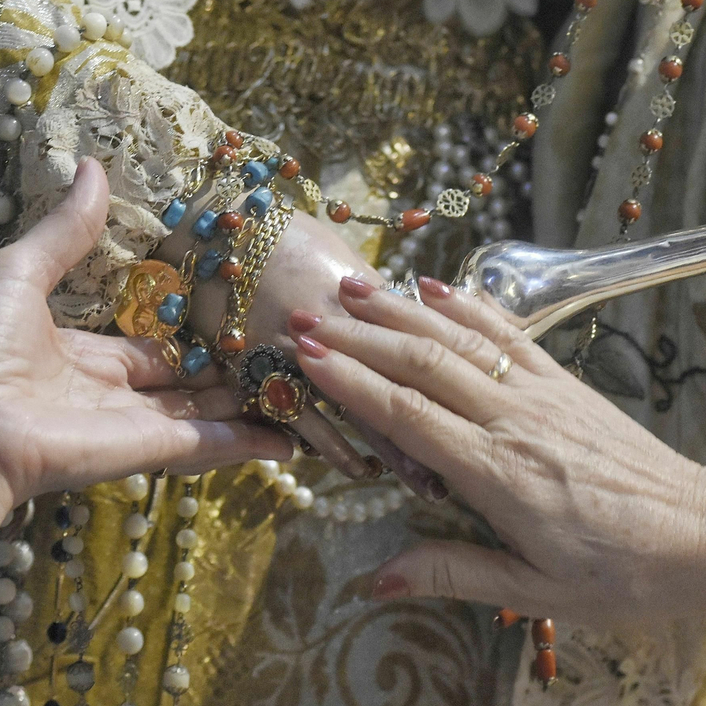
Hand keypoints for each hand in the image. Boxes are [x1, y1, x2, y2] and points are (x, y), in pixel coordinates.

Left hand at [0, 160, 292, 651]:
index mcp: (81, 355)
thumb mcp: (17, 273)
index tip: (230, 318)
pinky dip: (250, 444)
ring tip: (303, 390)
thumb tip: (94, 166)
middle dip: (228, 374)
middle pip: (185, 383)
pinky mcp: (151, 449)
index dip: (187, 336)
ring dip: (249, 406)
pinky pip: (211, 444)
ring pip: (207, 414)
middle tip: (280, 351)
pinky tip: (292, 442)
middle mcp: (113, 393)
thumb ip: (65, 231)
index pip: (147, 348)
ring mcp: (136, 424)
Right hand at [158, 201, 438, 494]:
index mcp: (371, 294)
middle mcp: (344, 322)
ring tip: (428, 486)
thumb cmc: (282, 235)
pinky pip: (303, 416)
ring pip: (363, 406)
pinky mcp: (259, 364)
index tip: (491, 422)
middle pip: (405, 383)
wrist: (214, 220)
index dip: (459, 385)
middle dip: (436, 429)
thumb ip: (382, 297)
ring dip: (395, 449)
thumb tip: (421, 318)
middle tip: (461, 473)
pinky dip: (332, 445)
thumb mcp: (343, 258)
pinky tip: (358, 470)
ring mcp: (302, 346)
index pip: (428, 348)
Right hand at [283, 275, 705, 626]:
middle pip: (423, 366)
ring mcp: (544, 396)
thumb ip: (454, 573)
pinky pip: (511, 337)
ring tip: (354, 290)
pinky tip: (439, 289)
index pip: (408, 416)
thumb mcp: (536, 590)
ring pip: (462, 341)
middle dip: (359, 338)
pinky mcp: (568, 386)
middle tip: (304, 316)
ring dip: (404, 313)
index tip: (305, 355)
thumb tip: (377, 579)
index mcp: (499, 475)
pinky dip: (471, 309)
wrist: (703, 535)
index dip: (351, 381)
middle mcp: (516, 422)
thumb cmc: (622, 575)